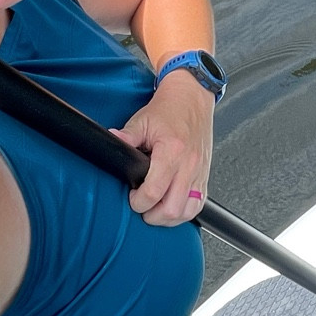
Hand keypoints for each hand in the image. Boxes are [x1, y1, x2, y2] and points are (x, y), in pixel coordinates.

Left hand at [113, 70, 214, 225]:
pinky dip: (184, 211)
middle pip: (171, 209)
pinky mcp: (205, 176)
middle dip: (152, 215)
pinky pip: (198, 204)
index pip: (153, 192)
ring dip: (169, 217)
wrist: (192, 99)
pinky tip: (172, 206)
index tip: (132, 197)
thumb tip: (110, 144)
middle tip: (142, 206)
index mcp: (172, 152)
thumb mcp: (142, 120)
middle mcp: (189, 166)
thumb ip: (125, 137)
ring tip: (155, 209)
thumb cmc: (170, 109)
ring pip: (187, 212)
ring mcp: (199, 173)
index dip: (137, 202)